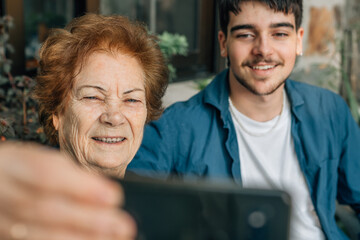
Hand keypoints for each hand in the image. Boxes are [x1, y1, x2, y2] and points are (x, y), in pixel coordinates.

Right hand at [0, 141, 135, 239]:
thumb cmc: (19, 169)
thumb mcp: (37, 158)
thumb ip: (66, 173)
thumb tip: (103, 190)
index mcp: (15, 165)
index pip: (48, 176)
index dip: (82, 188)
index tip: (114, 196)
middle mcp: (5, 193)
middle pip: (48, 210)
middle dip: (89, 220)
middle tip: (123, 226)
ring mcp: (1, 219)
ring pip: (40, 234)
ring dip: (80, 239)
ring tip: (112, 239)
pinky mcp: (3, 237)